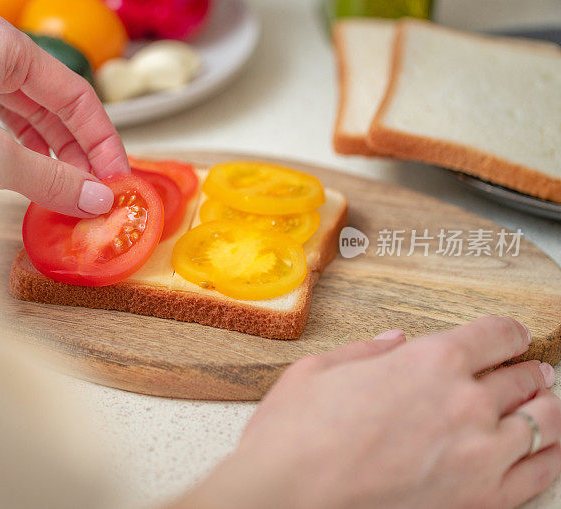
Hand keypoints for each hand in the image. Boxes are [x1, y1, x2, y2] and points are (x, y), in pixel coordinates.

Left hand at [0, 16, 128, 216]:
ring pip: (28, 116)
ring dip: (53, 154)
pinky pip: (2, 124)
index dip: (102, 139)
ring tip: (71, 190)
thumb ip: (51, 179)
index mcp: (1, 47)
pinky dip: (23, 152)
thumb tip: (95, 198)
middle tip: (97, 190)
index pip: (75, 95)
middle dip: (78, 151)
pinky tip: (35, 178)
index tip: (117, 176)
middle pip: (53, 104)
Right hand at [176, 317, 560, 508]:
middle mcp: (466, 402)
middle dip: (528, 371)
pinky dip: (550, 456)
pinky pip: (539, 474)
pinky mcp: (480, 499)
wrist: (290, 495)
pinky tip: (549, 449)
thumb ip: (364, 353)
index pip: (495, 336)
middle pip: (520, 378)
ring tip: (546, 403)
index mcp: (430, 361)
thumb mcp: (318, 371)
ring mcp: (480, 453)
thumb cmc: (297, 433)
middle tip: (532, 372)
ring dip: (546, 407)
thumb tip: (392, 344)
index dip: (509, 333)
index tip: (512, 337)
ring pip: (542, 422)